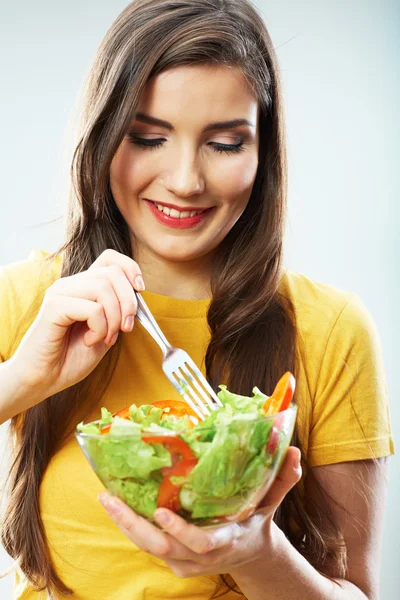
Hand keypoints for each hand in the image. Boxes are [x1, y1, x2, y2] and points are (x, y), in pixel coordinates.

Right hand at [10, 249, 144, 403]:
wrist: (45, 379)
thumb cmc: (72, 357)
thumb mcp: (106, 330)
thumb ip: (119, 311)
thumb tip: (138, 294)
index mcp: (84, 286)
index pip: (110, 258)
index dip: (130, 269)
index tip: (140, 290)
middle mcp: (71, 284)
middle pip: (112, 273)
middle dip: (129, 302)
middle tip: (126, 328)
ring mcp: (61, 292)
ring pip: (103, 288)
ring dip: (114, 318)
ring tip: (105, 338)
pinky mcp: (54, 306)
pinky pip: (92, 309)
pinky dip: (99, 329)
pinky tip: (88, 341)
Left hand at [98, 446, 301, 578]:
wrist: (249, 554)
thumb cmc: (256, 521)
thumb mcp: (271, 501)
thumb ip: (282, 478)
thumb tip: (293, 450)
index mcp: (226, 539)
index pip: (201, 543)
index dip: (180, 531)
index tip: (159, 510)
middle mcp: (201, 556)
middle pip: (162, 548)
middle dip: (133, 525)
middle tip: (111, 498)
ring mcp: (184, 561)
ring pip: (149, 548)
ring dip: (125, 523)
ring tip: (106, 497)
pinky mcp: (173, 560)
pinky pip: (147, 545)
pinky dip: (130, 526)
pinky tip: (117, 503)